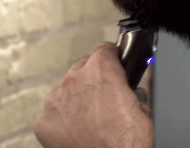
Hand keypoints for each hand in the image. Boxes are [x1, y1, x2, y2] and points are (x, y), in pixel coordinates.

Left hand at [33, 42, 153, 147]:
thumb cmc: (128, 144)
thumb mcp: (144, 110)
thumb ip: (133, 89)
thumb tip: (132, 88)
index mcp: (101, 70)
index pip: (104, 51)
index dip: (112, 59)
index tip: (114, 65)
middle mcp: (74, 79)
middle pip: (83, 69)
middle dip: (93, 81)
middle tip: (105, 101)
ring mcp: (56, 100)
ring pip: (66, 91)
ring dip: (77, 100)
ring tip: (92, 121)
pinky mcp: (44, 121)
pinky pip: (54, 114)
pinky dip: (63, 121)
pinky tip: (77, 132)